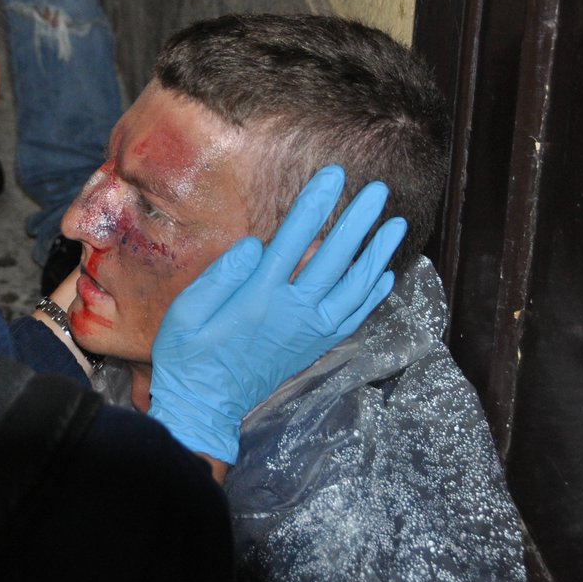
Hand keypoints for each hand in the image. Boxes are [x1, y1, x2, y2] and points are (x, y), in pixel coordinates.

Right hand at [147, 165, 407, 463]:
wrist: (204, 406)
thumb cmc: (187, 354)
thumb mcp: (187, 311)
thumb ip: (222, 275)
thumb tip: (256, 243)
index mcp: (258, 297)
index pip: (294, 239)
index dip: (315, 203)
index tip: (333, 175)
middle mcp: (292, 313)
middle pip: (334, 259)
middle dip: (357, 220)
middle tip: (378, 190)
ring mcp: (308, 332)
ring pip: (354, 289)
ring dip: (376, 254)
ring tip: (395, 224)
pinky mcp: (314, 347)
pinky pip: (353, 318)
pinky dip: (371, 295)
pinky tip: (383, 274)